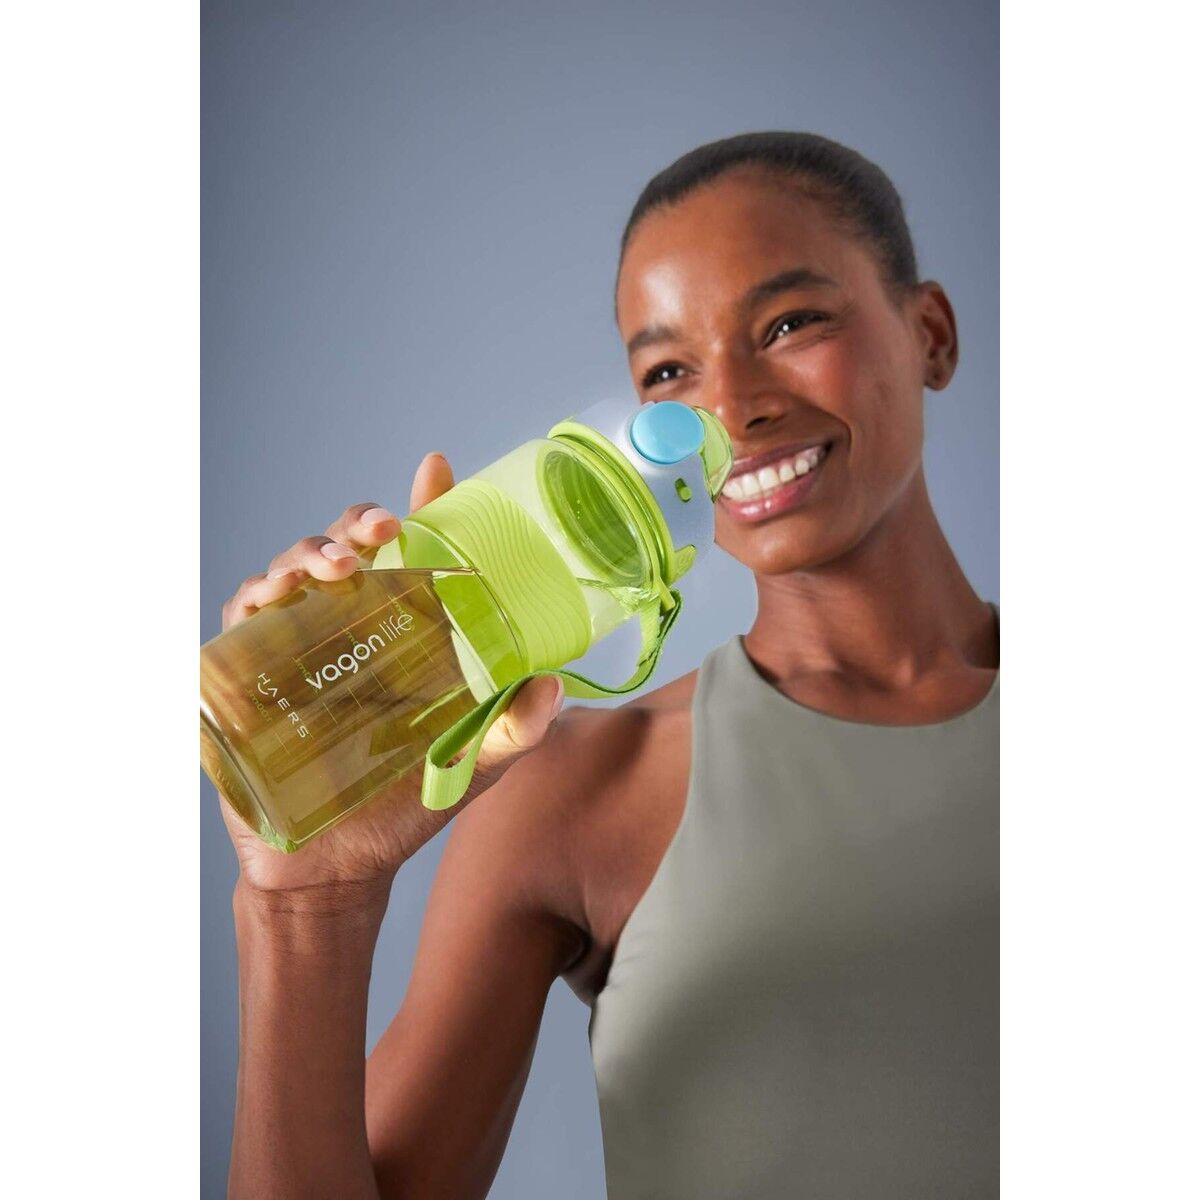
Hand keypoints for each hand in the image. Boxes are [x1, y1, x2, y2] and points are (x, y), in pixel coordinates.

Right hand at [216, 452, 565, 903]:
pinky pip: (241, 618)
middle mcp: (348, 627)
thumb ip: (514, 729)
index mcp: (403, 633)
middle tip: (381, 533)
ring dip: (308, 554)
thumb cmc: (403, 809)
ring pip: (290, 570)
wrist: (335, 869)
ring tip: (338, 571)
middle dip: (356, 525)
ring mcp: (294, 646)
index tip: (434, 469)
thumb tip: (556, 682)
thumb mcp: (471, 765)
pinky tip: (273, 600)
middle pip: (344, 548)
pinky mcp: (248, 674)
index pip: (412, 557)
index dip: (422, 507)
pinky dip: (253, 597)